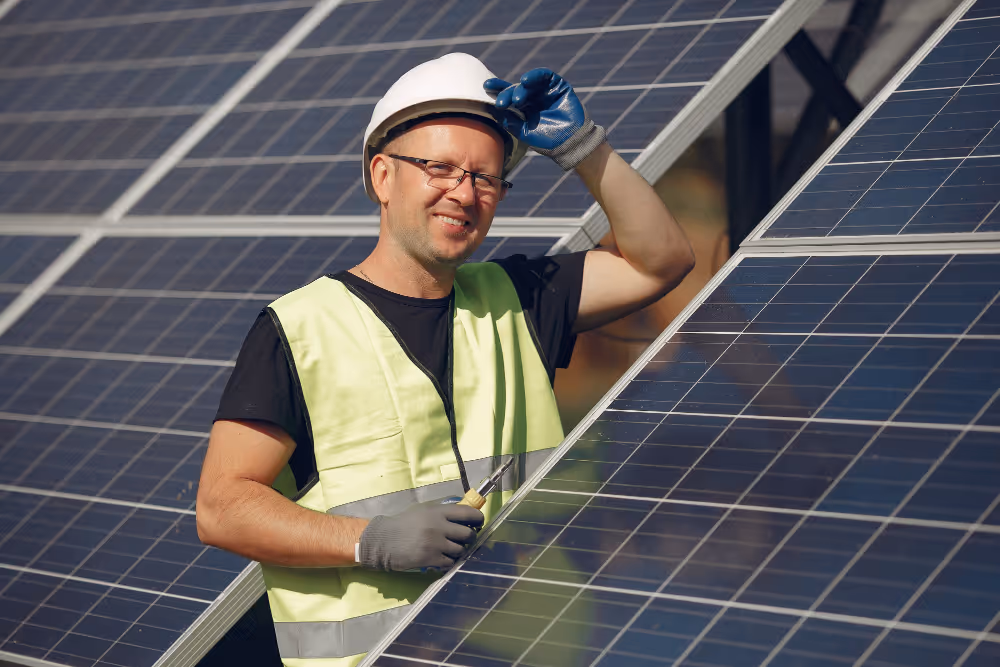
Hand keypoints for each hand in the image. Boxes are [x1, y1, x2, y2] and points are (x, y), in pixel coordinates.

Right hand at [357, 501, 483, 571]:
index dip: (478, 519)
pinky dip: (449, 562)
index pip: (468, 513)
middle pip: (469, 534)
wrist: (383, 540)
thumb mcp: (423, 510)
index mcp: (438, 511)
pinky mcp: (430, 559)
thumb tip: (464, 513)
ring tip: (451, 550)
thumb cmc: (403, 523)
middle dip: (470, 538)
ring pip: (460, 550)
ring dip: (459, 551)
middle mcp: (439, 526)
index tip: (478, 523)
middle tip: (465, 540)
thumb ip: (442, 511)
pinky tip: (443, 559)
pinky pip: (450, 562)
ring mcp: (435, 544)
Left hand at [484, 68, 606, 169]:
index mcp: (524, 109)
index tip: (485, 86)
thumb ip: (510, 121)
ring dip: (520, 87)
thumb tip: (493, 110)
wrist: (570, 143)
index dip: (498, 90)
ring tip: (516, 98)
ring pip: (529, 83)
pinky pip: (545, 75)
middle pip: (516, 89)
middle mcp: (533, 98)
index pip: (508, 97)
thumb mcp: (525, 132)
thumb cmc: (548, 141)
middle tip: (502, 102)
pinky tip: (526, 81)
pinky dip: (535, 76)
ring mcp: (545, 91)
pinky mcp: (558, 85)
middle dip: (507, 93)